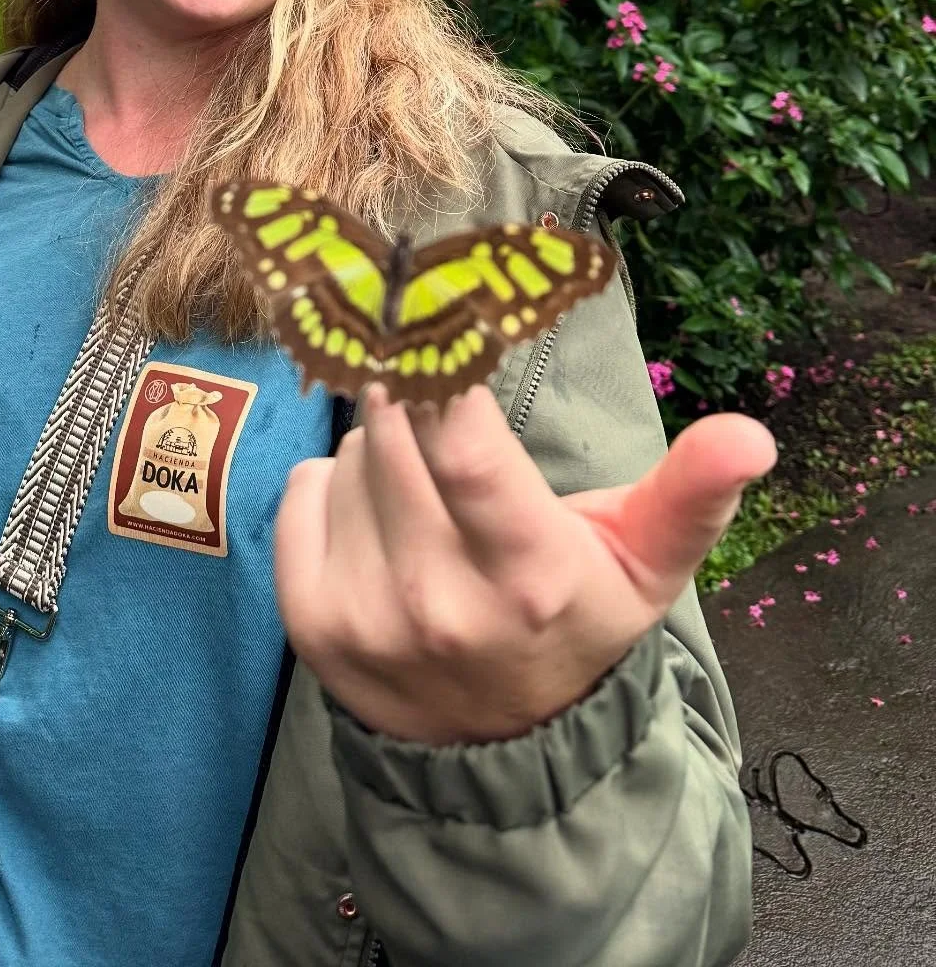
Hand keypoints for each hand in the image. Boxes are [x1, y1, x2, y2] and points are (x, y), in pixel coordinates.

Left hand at [274, 381, 776, 746]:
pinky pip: (301, 490)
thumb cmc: (576, 620)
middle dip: (416, 396)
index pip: (458, 443)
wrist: (501, 748)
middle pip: (393, 428)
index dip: (438, 365)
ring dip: (379, 447)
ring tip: (427, 494)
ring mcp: (367, 613)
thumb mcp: (646, 564)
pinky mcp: (311, 623)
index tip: (435, 306)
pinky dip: (331, 486)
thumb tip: (752, 434)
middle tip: (445, 409)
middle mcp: (440, 596)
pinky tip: (377, 521)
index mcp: (529, 570)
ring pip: (348, 453)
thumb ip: (693, 493)